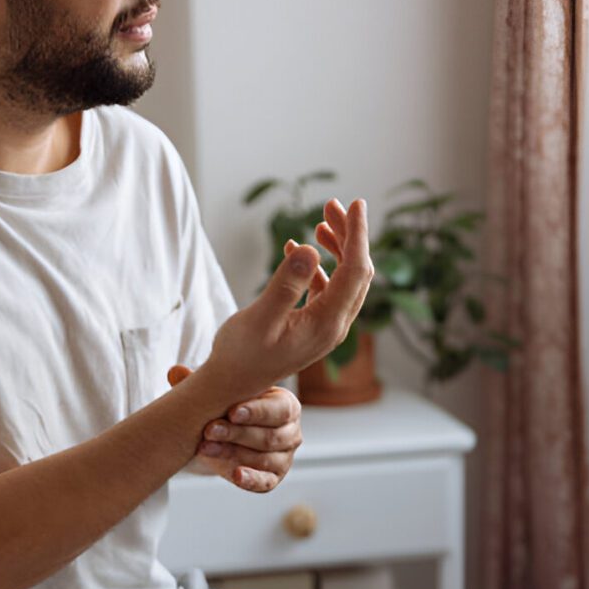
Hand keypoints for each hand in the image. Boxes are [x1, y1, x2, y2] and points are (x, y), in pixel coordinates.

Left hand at [168, 365, 301, 492]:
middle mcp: (290, 432)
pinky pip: (265, 482)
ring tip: (205, 448)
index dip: (255, 411)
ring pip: (263, 458)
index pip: (278, 409)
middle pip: (269, 436)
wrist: (226, 435)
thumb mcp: (219, 393)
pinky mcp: (273, 478)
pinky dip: (250, 479)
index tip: (231, 412)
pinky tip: (235, 475)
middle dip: (236, 433)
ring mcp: (284, 458)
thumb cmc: (229, 406)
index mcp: (286, 405)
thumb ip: (202, 382)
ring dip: (232, 453)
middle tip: (209, 429)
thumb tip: (175, 372)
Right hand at [194, 198, 372, 404]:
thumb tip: (310, 248)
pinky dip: (320, 267)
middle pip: (356, 272)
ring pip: (344, 280)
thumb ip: (286, 284)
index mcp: (327, 323)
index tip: (355, 203)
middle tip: (331, 205)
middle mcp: (334, 326)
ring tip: (320, 223)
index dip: (357, 234)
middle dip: (348, 235)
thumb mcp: (260, 317)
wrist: (231, 385)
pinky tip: (297, 252)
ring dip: (337, 249)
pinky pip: (327, 290)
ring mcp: (326, 328)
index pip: (354, 269)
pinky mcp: (314, 327)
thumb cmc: (240, 354)